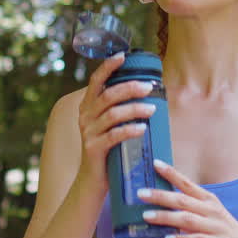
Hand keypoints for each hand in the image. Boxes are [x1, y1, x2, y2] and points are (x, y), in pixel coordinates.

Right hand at [74, 53, 157, 194]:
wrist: (92, 181)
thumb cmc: (107, 150)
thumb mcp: (109, 126)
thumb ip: (119, 110)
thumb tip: (148, 93)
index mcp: (88, 107)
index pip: (95, 81)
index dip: (107, 67)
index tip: (122, 56)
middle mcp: (85, 117)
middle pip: (107, 95)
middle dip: (129, 88)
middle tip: (148, 87)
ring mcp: (88, 133)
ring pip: (112, 115)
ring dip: (134, 109)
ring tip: (152, 109)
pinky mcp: (94, 149)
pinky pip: (113, 136)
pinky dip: (129, 130)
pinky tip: (142, 128)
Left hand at [139, 159, 237, 237]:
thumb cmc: (227, 233)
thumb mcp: (211, 217)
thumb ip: (191, 211)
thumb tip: (165, 209)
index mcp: (209, 200)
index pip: (187, 183)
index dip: (171, 173)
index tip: (155, 164)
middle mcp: (212, 210)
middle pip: (182, 200)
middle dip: (160, 195)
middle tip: (141, 193)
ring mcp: (216, 226)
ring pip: (187, 219)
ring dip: (166, 217)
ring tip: (147, 216)